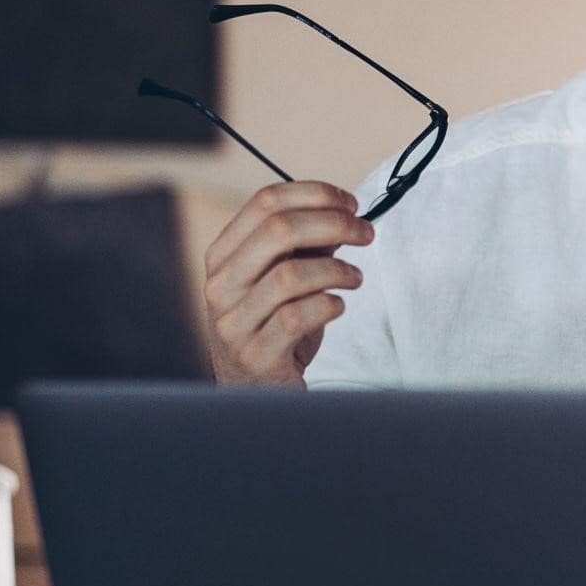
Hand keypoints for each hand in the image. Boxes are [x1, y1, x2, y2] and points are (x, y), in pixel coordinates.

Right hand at [201, 181, 372, 385]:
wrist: (257, 392)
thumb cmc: (276, 328)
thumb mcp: (285, 281)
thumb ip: (306, 247)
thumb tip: (343, 213)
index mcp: (223, 257)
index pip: (265, 202)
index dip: (315, 194)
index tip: (351, 203)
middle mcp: (220, 286)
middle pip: (278, 230)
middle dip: (333, 224)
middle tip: (366, 233)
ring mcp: (233, 322)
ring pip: (290, 275)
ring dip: (336, 270)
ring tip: (355, 277)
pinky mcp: (255, 355)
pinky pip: (297, 317)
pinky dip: (329, 305)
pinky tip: (338, 306)